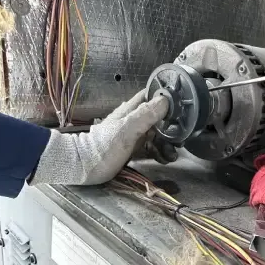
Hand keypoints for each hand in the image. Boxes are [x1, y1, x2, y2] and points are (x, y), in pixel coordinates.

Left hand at [31, 91, 169, 185]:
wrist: (83, 167)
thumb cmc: (102, 147)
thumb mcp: (127, 129)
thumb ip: (146, 115)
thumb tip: (165, 100)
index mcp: (131, 111)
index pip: (152, 97)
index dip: (167, 100)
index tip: (181, 109)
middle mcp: (133, 121)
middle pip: (158, 118)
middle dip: (171, 127)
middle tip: (179, 139)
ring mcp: (133, 136)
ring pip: (156, 135)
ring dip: (167, 143)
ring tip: (172, 154)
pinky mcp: (132, 150)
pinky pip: (151, 148)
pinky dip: (159, 152)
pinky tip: (163, 158)